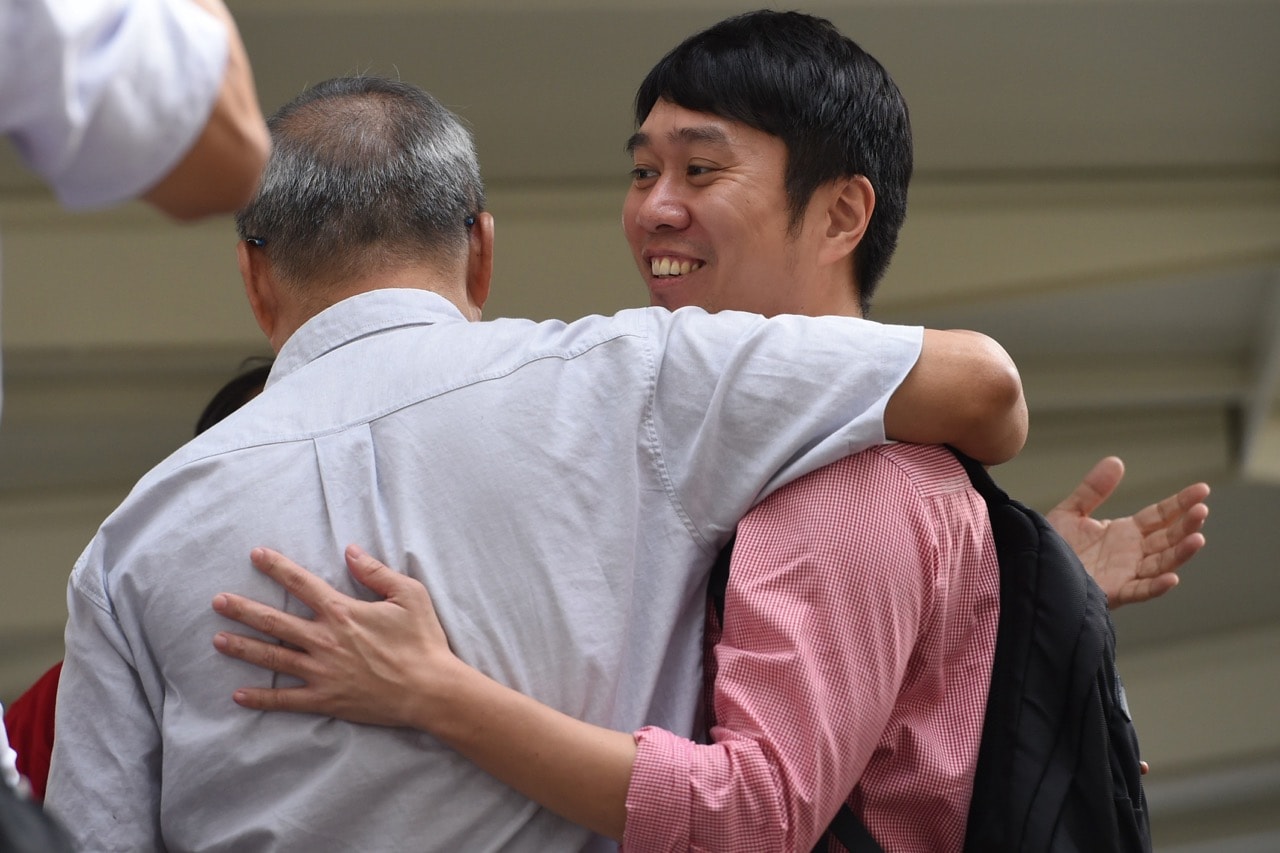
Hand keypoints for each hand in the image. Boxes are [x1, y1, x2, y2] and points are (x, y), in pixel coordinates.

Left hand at [212, 545, 459, 728]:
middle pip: (274, 621)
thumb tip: (350, 551)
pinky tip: (238, 695)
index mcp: (342, 612)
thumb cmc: (423, 641)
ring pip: (272, 658)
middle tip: (217, 602)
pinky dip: (261, 698)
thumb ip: (376, 572)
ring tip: (217, 640)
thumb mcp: (409, 595)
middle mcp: (324, 640)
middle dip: (242, 609)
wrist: (430, 690)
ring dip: (243, 648)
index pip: (301, 583)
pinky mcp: (325, 699)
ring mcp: (321, 672)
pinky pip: (285, 700)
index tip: (255, 555)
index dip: (276, 567)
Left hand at [1047, 457, 1209, 607]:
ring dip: (1181, 553)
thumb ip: (1093, 490)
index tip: (1202, 490)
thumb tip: (1116, 461)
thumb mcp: (1071, 513)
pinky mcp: (1113, 592)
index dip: (1181, 503)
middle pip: (1168, 538)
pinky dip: (1156, 586)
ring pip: (1161, 563)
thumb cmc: (1052, 548)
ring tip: (1198, 539)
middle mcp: (1131, 553)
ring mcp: (1125, 574)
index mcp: (1125, 533)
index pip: (1160, 516)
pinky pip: (1139, 591)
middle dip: (1187, 525)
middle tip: (1202, 510)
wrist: (1030, 571)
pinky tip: (1172, 577)